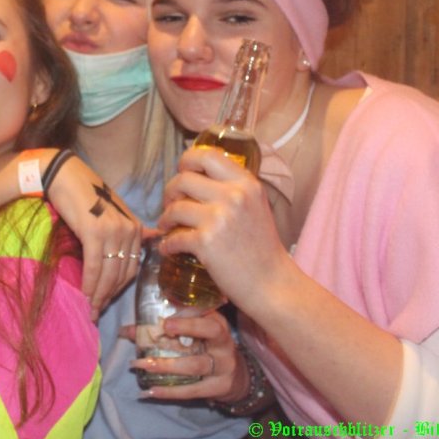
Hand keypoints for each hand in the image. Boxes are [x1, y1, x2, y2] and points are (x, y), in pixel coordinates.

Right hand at [44, 155, 141, 319]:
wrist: (64, 175)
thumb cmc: (85, 193)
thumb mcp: (112, 210)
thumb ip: (126, 229)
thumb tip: (152, 239)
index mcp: (135, 226)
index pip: (131, 267)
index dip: (119, 288)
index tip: (106, 301)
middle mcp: (129, 230)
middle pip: (121, 274)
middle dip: (108, 296)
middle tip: (95, 312)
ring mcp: (113, 231)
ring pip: (109, 274)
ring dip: (99, 295)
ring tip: (89, 309)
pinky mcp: (94, 233)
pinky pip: (94, 267)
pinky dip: (90, 284)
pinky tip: (84, 295)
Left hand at [126, 310, 247, 401]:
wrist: (239, 378)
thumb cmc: (208, 349)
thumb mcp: (195, 336)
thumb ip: (164, 330)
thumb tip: (125, 330)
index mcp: (217, 323)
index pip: (205, 311)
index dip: (187, 312)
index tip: (168, 314)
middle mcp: (223, 342)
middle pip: (210, 331)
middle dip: (187, 327)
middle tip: (164, 328)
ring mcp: (223, 366)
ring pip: (195, 364)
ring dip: (166, 365)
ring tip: (141, 364)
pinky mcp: (219, 387)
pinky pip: (192, 390)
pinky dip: (170, 392)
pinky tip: (151, 391)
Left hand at [156, 147, 290, 311]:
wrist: (272, 284)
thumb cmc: (262, 248)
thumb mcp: (256, 205)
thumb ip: (234, 188)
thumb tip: (199, 177)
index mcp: (246, 183)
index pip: (207, 155)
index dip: (187, 160)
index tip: (182, 172)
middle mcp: (233, 195)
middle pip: (183, 179)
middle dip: (170, 191)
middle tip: (171, 203)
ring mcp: (219, 218)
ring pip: (175, 208)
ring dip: (165, 218)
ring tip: (167, 226)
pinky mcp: (206, 242)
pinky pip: (174, 237)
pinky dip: (167, 244)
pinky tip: (168, 248)